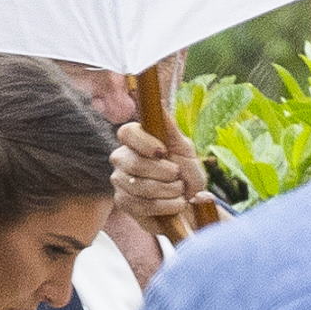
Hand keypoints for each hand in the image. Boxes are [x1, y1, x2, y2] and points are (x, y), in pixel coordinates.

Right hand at [111, 121, 212, 240]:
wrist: (191, 202)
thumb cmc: (186, 173)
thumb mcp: (184, 149)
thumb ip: (170, 128)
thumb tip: (158, 103)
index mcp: (136, 140)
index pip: (127, 133)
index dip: (144, 142)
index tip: (163, 152)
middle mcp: (123, 159)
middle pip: (133, 163)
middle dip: (163, 172)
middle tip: (177, 176)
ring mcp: (120, 181)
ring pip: (138, 186)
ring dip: (167, 191)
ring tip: (179, 191)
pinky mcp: (123, 202)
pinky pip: (140, 205)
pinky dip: (164, 206)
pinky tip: (175, 204)